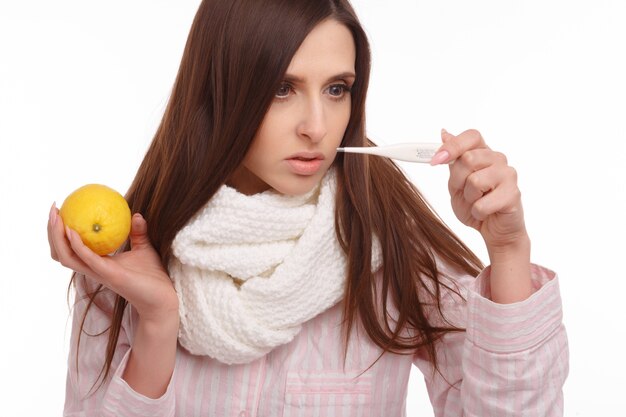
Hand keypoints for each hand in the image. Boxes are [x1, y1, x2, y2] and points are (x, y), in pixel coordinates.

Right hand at [47, 204, 178, 323]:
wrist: (163, 297)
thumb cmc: (153, 276)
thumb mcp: (144, 248)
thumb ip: (138, 232)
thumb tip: (137, 214)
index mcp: (98, 263)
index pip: (71, 249)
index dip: (61, 233)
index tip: (60, 212)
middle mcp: (93, 269)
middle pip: (62, 253)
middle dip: (52, 232)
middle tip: (52, 210)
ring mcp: (99, 273)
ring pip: (67, 257)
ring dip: (57, 237)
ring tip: (56, 217)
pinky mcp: (109, 275)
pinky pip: (87, 259)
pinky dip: (77, 245)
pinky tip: (72, 231)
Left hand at [431, 129, 527, 252]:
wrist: (492, 229)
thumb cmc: (474, 204)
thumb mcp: (455, 182)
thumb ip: (451, 161)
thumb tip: (444, 133)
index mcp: (483, 152)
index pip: (472, 136)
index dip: (453, 146)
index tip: (436, 160)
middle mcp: (498, 159)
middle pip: (469, 158)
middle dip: (458, 180)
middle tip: (465, 192)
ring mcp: (508, 175)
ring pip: (475, 181)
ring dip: (469, 198)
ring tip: (477, 202)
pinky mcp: (514, 194)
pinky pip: (482, 204)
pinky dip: (477, 213)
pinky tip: (486, 212)